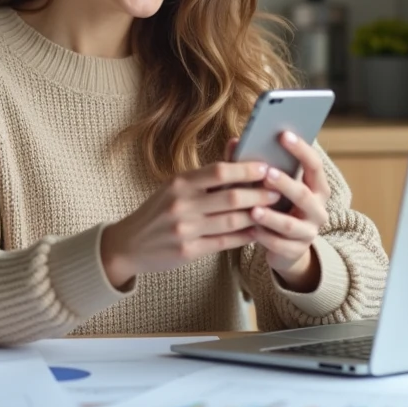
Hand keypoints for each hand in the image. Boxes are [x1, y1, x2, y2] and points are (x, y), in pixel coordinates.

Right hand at [100, 160, 282, 288]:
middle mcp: (182, 204)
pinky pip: (225, 242)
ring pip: (232, 221)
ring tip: (273, 210)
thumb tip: (236, 155)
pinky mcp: (188, 251)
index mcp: (179, 183)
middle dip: (260, 194)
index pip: (219, 171)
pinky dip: (244, 237)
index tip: (266, 168)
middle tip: (278, 191)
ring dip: (257, 215)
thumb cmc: (157, 211)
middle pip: (232, 197)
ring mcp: (185, 229)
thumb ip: (204, 177)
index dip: (246, 169)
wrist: (128, 244)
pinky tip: (257, 231)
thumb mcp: (174, 187)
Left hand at [225, 131, 330, 290]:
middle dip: (286, 184)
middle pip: (304, 195)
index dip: (301, 149)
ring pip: (291, 224)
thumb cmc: (275, 206)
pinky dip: (265, 237)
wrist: (283, 246)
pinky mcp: (296, 251)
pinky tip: (251, 231)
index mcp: (316, 187)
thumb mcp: (268, 186)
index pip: (314, 164)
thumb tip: (234, 141)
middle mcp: (318, 209)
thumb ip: (252, 165)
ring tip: (253, 209)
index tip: (282, 135)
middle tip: (267, 173)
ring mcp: (309, 232)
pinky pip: (280, 244)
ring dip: (272, 216)